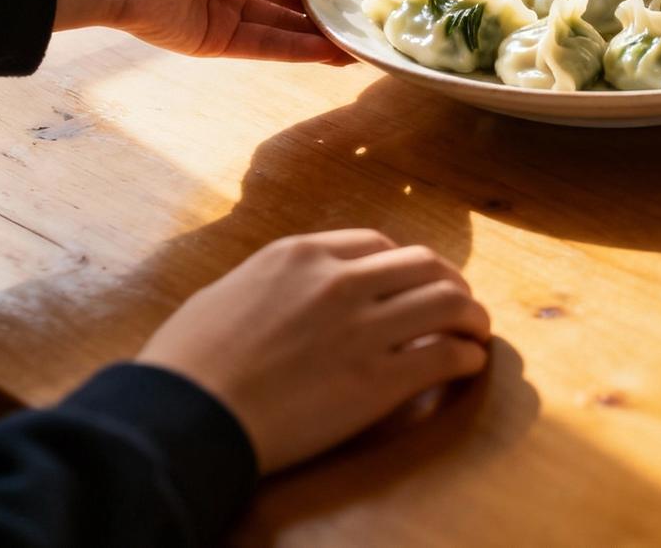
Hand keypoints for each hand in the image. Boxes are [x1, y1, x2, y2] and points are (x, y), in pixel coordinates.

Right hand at [139, 230, 490, 472]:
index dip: (405, 264)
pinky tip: (468, 364)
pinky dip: (465, 356)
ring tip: (477, 332)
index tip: (413, 282)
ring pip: (447, 302)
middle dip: (450, 282)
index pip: (379, 244)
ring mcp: (363, 328)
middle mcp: (341, 280)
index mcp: (304, 254)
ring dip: (471, 316)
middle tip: (460, 302)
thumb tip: (294, 287)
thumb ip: (276, 281)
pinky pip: (443, 355)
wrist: (183, 416)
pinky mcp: (376, 380)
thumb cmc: (187, 361)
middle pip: (425, 265)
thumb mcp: (229, 291)